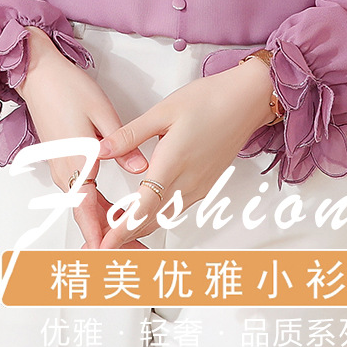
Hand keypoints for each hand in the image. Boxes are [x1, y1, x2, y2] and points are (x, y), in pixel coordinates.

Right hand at [18, 27, 148, 247]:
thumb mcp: (101, 112)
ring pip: (85, 204)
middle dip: (109, 237)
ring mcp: (62, 166)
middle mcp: (65, 171)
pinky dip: (98, 206)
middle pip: (87, 214)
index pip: (87, 211)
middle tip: (135, 253)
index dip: (101, 236)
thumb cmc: (67, 88)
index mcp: (75, 162)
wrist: (38, 74)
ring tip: (130, 237)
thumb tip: (142, 170)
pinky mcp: (64, 159)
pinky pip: (81, 191)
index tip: (112, 258)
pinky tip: (114, 210)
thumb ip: (123, 144)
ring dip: (105, 222)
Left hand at [95, 58, 275, 247]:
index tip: (104, 246)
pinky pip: (177, 209)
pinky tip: (144, 212)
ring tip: (114, 231)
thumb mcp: (163, 110)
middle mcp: (188, 182)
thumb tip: (101, 150)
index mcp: (173, 163)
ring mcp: (199, 187)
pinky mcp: (206, 185)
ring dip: (139, 227)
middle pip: (151, 219)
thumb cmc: (210, 100)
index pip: (143, 207)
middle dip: (123, 236)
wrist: (247, 100)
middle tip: (98, 244)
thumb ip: (130, 134)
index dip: (121, 230)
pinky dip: (157, 216)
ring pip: (164, 217)